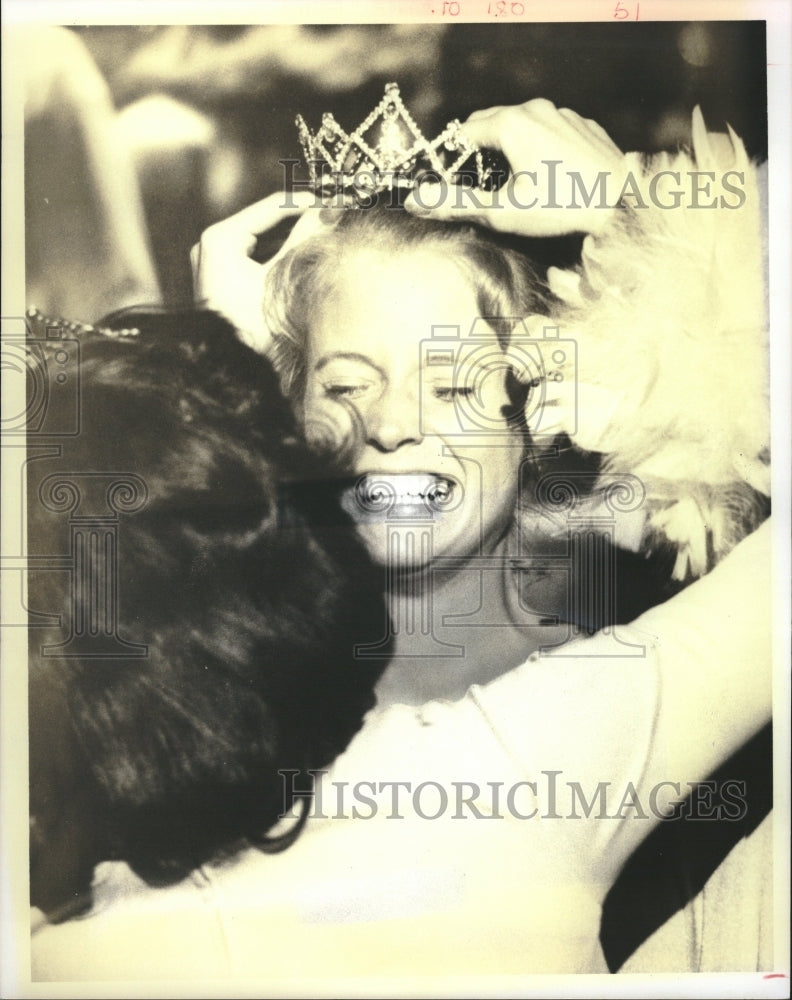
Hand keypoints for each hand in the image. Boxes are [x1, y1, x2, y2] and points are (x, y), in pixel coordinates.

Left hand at [191, 191, 323, 352]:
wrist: (231, 371)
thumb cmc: (254, 328)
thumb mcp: (284, 278)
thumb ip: (305, 240)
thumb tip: (330, 212)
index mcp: (219, 239)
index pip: (271, 208)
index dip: (306, 204)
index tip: (335, 202)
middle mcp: (209, 246)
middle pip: (264, 224)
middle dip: (300, 223)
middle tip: (334, 218)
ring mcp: (211, 264)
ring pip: (259, 242)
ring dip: (290, 240)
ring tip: (324, 236)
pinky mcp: (219, 282)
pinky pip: (251, 260)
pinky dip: (276, 258)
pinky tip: (303, 257)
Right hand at [404, 99, 627, 237]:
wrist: (620, 202)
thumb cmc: (560, 208)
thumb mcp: (501, 212)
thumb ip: (456, 204)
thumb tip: (416, 201)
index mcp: (510, 123)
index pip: (466, 131)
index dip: (457, 157)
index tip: (460, 182)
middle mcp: (536, 108)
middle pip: (493, 122)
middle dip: (483, 150)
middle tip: (486, 184)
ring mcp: (563, 114)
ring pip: (524, 125)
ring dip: (513, 148)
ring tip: (519, 182)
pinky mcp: (584, 124)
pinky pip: (552, 130)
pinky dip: (542, 147)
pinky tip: (550, 176)